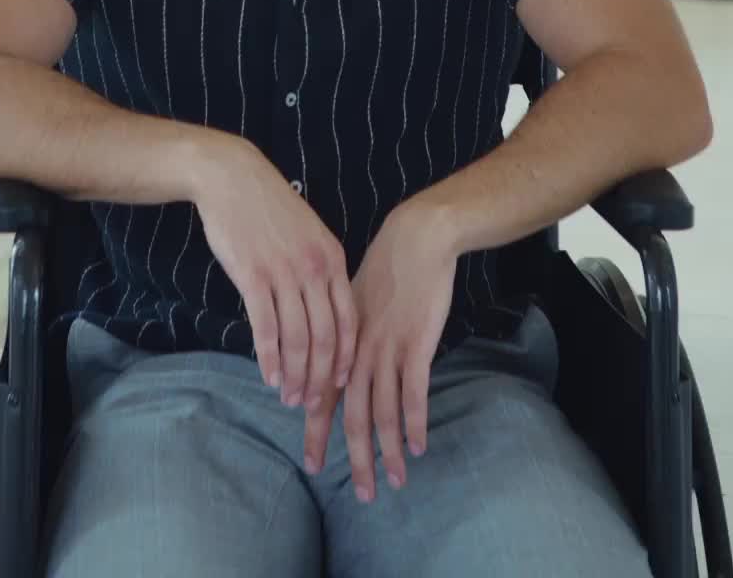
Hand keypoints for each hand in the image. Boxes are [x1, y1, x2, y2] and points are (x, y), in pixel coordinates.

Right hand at [190, 133, 357, 413]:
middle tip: (315, 406)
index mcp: (333, 259)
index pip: (348, 320)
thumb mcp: (309, 234)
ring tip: (290, 398)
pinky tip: (269, 376)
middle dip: (322, 378)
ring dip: (295, 374)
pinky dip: (269, 357)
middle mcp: (314, 268)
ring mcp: (284, 272)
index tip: (341, 386)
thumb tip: (324, 313)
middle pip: (325, 337)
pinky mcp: (253, 276)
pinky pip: (266, 327)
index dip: (345, 358)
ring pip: (297, 338)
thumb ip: (320, 270)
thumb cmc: (269, 208)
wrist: (233, 177)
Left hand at [302, 195, 457, 502]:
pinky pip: (413, 392)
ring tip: (395, 481)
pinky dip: (415, 423)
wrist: (415, 239)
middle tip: (362, 493)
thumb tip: (335, 367)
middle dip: (355, 457)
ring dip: (389, 451)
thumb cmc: (386, 270)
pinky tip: (419, 445)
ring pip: (382, 411)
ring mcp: (387, 348)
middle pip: (351, 414)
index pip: (322, 394)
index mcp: (340, 341)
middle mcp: (358, 350)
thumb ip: (344, 336)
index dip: (317, 431)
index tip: (313, 464)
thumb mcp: (352, 300)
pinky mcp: (416, 344)